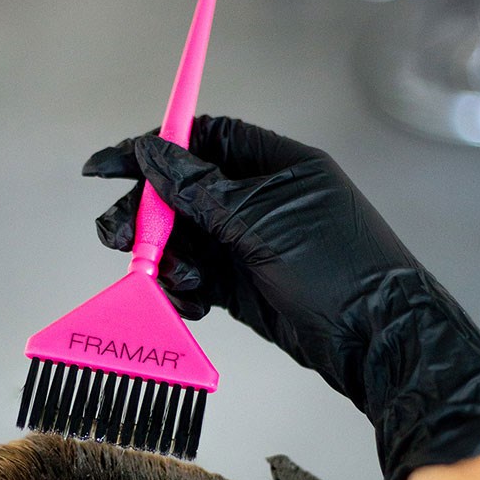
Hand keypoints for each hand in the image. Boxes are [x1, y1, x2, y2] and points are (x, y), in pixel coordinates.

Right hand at [83, 115, 479, 479]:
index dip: (152, 148)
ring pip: (182, 239)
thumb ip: (199, 188)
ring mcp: (248, 243)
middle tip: (120, 235)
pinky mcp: (240, 284)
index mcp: (272, 166)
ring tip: (167, 276)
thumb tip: (154, 154)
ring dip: (163, 257)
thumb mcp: (260, 219)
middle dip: (146, 214)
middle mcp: (256, 201)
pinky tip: (189, 301)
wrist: (371, 339)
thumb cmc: (337, 268)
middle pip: (181, 192)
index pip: (201, 140)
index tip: (108, 165)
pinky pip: (194, 277)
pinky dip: (182, 288)